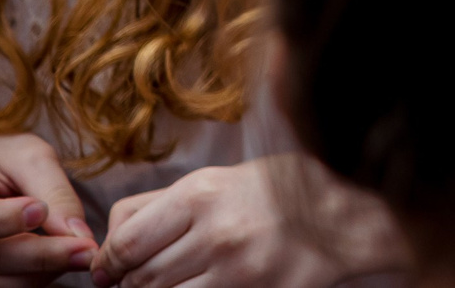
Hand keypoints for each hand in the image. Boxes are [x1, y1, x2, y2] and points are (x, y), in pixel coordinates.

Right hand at [0, 133, 95, 287]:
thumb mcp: (25, 154)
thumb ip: (52, 190)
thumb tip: (79, 236)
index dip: (1, 220)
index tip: (41, 211)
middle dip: (39, 257)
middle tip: (86, 251)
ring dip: (35, 276)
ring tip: (75, 257)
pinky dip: (22, 283)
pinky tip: (51, 268)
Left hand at [90, 160, 347, 287]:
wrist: (349, 216)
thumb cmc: (281, 192)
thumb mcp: (223, 178)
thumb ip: (165, 203)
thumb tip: (108, 240)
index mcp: (203, 193)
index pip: (126, 241)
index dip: (106, 264)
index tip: (106, 271)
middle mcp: (216, 232)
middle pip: (141, 277)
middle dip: (131, 284)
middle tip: (136, 281)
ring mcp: (237, 270)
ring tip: (172, 281)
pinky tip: (196, 287)